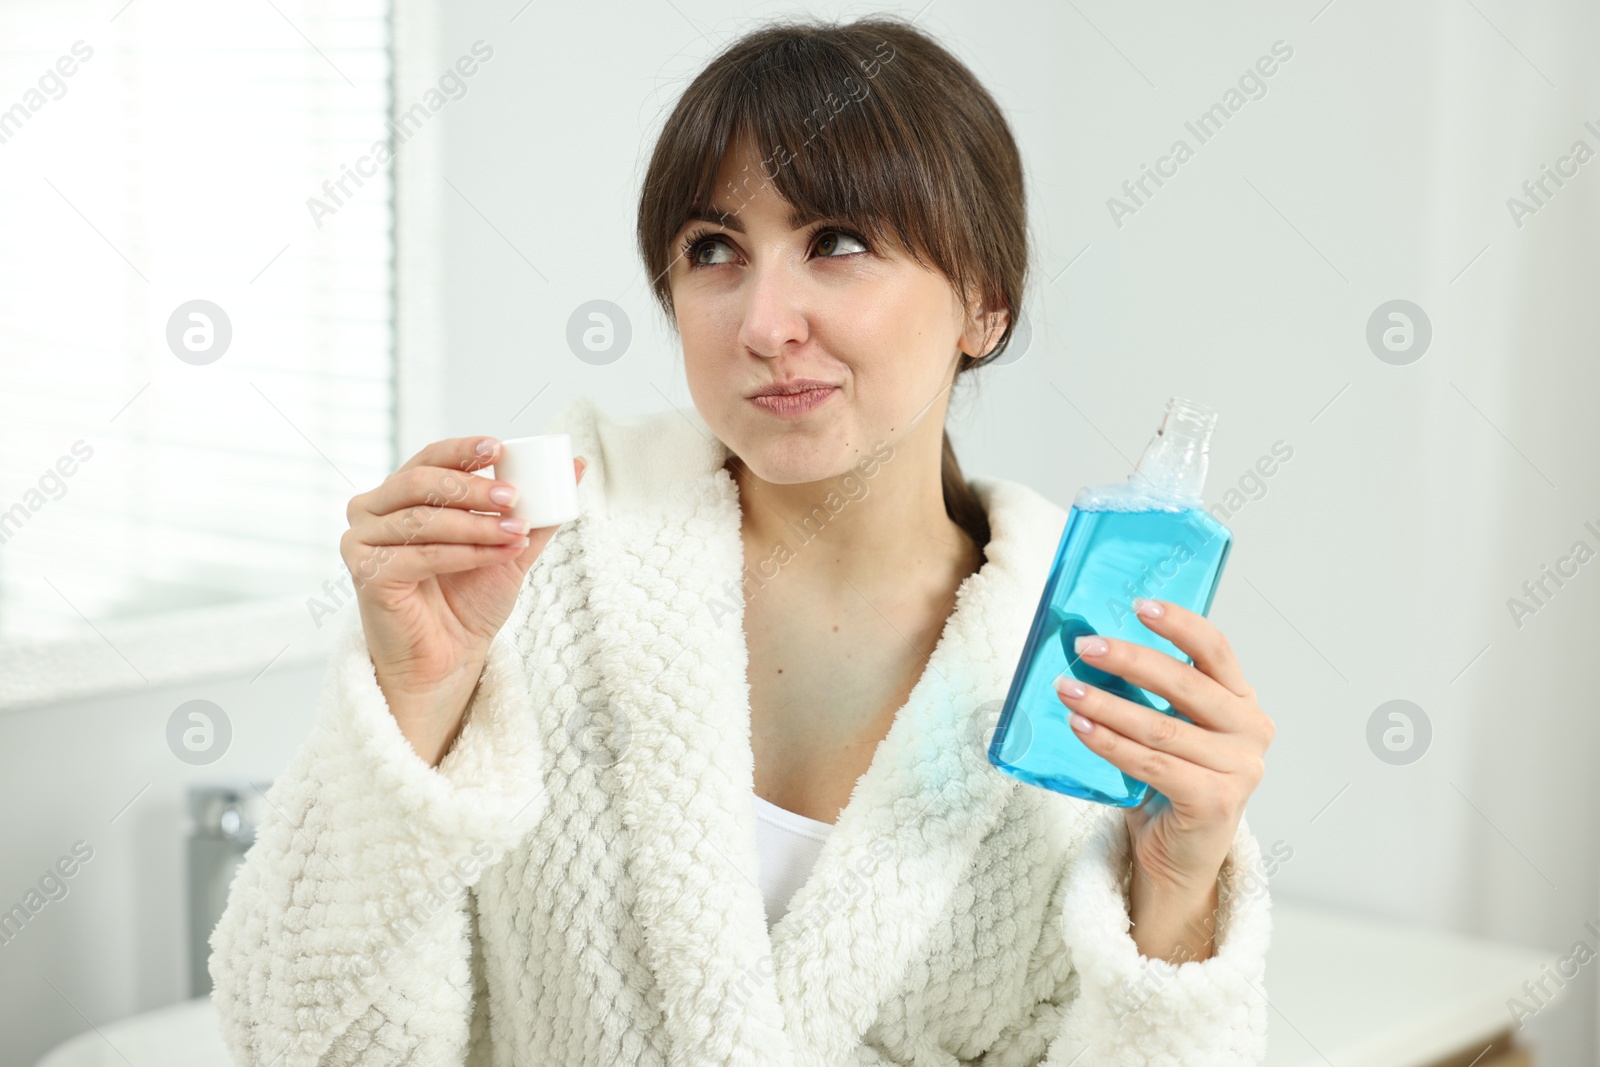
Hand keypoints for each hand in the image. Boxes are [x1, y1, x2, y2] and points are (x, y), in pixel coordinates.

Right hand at [341, 436, 585, 764]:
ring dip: (476, 525)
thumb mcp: (510, 545)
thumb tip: (579, 464)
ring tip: (516, 534)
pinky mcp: (366, 574)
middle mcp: (372, 511)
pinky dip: (464, 553)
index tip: (499, 447)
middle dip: (473, 488)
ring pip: (423, 518)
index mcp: (400, 494)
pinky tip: (495, 556)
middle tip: (514, 498)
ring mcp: (362, 542)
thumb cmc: (471, 599)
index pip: (429, 458)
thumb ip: (539, 507)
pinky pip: (419, 555)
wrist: (452, 656)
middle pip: (421, 482)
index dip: (462, 450)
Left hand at [1053, 598, 1273, 953]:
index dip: (1179, 624)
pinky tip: (1080, 727)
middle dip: (1128, 660)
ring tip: (1067, 688)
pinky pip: (1152, 764)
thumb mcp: (1170, 729)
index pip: (1215, 650)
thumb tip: (1096, 645)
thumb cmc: (1169, 784)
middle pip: (1185, 683)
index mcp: (1242, 703)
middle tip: (1084, 646)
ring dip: (1107, 704)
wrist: (1178, 857)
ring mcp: (1240, 769)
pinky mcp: (1215, 801)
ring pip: (1160, 726)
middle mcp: (1250, 731)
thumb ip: (1155, 695)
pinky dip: (1110, 744)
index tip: (1138, 605)